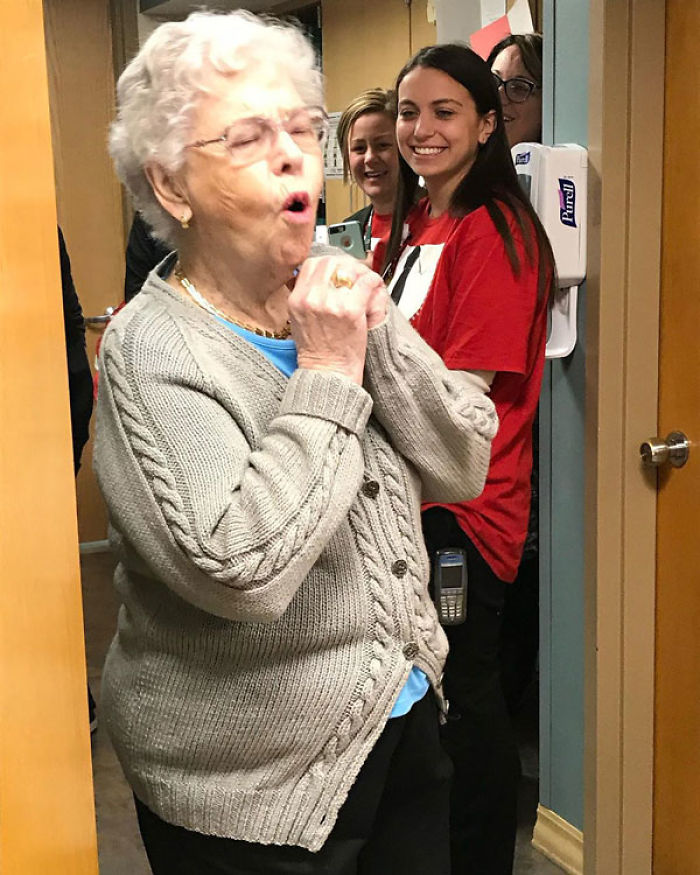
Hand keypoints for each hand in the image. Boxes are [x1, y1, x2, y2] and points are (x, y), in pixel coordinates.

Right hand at [289, 256, 382, 383]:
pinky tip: (375, 288)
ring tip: (366, 281)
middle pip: (330, 262)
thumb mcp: (298, 321)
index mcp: (297, 300)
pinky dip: (374, 282)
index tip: (338, 270)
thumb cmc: (318, 352)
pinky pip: (366, 282)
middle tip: (355, 274)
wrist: (328, 373)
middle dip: (346, 265)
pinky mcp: (351, 310)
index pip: (311, 264)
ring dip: (361, 272)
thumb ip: (305, 298)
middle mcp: (311, 299)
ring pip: (349, 269)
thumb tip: (314, 279)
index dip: (328, 264)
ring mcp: (331, 304)